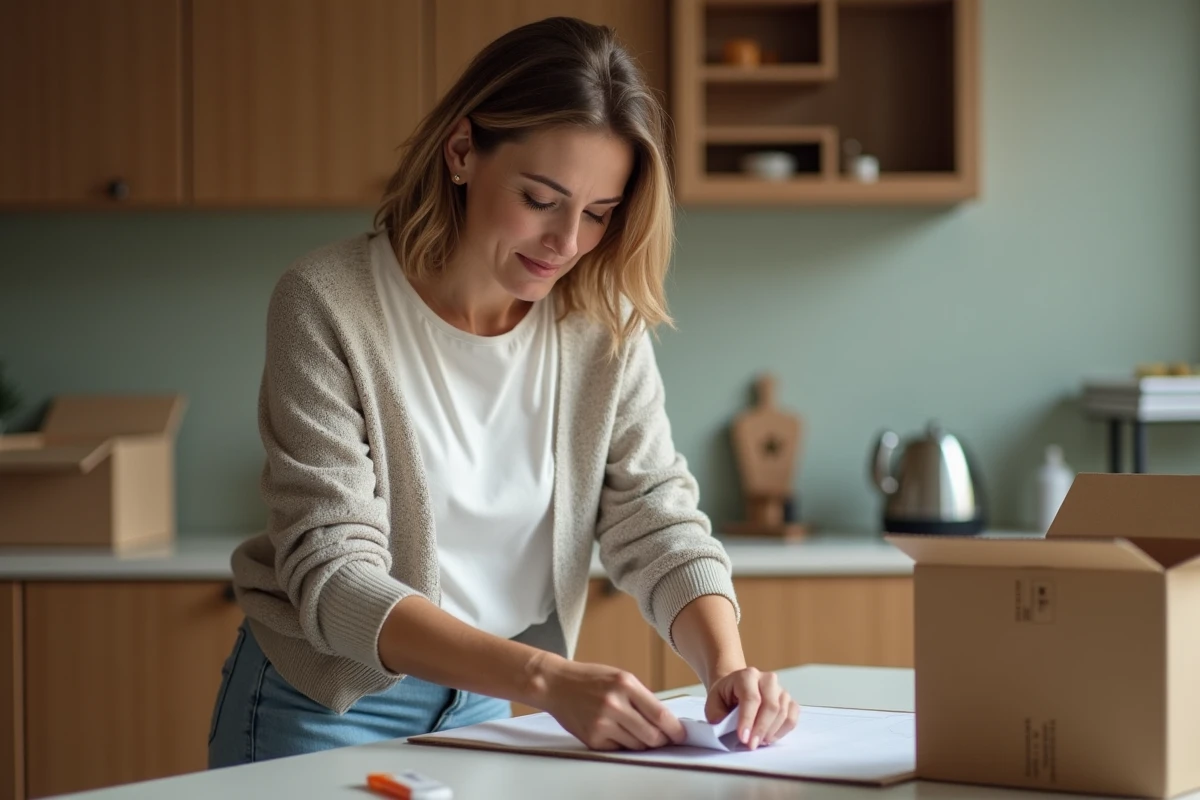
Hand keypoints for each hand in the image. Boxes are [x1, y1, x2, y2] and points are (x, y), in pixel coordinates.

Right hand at [537, 658, 685, 750]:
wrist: (556, 684)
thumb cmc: (590, 679)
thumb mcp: (620, 677)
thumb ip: (642, 698)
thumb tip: (666, 721)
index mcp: (625, 684)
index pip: (661, 715)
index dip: (676, 729)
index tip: (682, 734)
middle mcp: (614, 704)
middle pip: (652, 736)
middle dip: (662, 740)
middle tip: (665, 738)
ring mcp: (602, 723)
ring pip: (637, 746)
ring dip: (644, 743)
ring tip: (638, 732)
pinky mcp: (592, 739)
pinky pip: (619, 749)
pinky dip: (624, 745)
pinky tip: (618, 732)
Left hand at [705, 667, 798, 749]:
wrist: (736, 688)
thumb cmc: (726, 696)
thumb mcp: (713, 702)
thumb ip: (716, 714)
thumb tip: (724, 729)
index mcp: (747, 675)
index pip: (751, 698)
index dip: (748, 719)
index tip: (743, 738)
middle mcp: (767, 679)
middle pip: (771, 705)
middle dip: (761, 729)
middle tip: (751, 745)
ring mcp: (781, 689)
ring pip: (783, 713)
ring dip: (770, 732)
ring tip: (757, 741)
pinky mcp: (789, 701)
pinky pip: (792, 718)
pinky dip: (781, 731)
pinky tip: (768, 737)